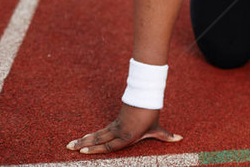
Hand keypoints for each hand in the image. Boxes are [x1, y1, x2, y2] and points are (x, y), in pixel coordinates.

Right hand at [66, 103, 182, 153]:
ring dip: (83, 140)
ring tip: (70, 145)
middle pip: (98, 140)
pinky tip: (83, 139)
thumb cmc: (151, 114)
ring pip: (97, 135)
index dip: (96, 149)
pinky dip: (91, 136)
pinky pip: (101, 131)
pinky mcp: (114, 123)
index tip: (84, 151)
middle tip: (70, 148)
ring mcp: (115, 127)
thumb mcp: (157, 128)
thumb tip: (180, 139)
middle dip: (84, 145)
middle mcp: (118, 132)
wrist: (147, 97)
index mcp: (128, 136)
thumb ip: (166, 136)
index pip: (110, 145)